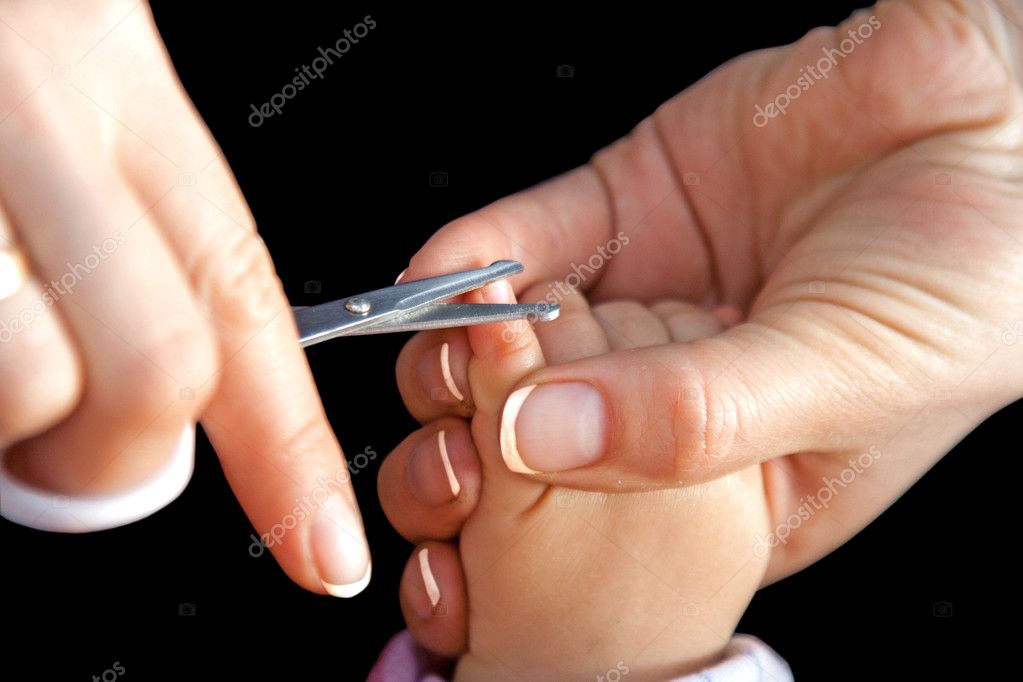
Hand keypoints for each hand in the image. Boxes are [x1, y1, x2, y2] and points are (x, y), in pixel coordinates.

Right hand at [0, 1, 368, 595]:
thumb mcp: (67, 89)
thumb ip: (132, 233)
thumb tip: (168, 394)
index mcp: (116, 85)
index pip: (244, 301)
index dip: (294, 454)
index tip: (329, 552)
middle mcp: (33, 110)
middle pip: (159, 372)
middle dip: (119, 452)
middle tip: (66, 444)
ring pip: (32, 385)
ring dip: (16, 420)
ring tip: (1, 360)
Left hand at [390, 0, 1022, 580]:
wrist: (999, 108)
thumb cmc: (971, 271)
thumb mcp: (844, 378)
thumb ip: (691, 421)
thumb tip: (540, 441)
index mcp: (736, 481)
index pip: (600, 532)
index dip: (526, 534)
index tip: (469, 528)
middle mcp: (675, 396)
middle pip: (538, 441)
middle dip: (479, 443)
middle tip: (461, 439)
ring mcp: (644, 301)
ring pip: (515, 344)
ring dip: (466, 349)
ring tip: (464, 346)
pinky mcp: (627, 210)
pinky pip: (531, 237)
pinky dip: (480, 253)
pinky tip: (450, 270)